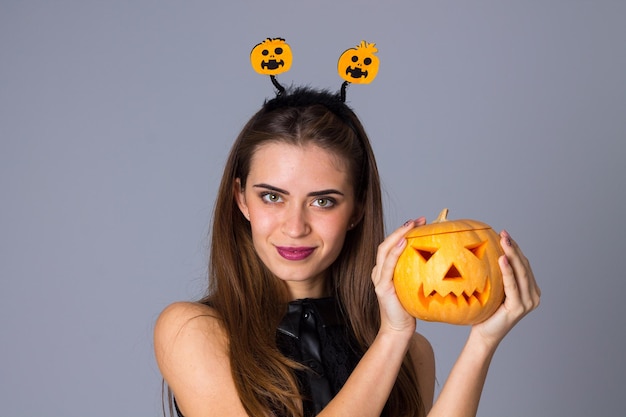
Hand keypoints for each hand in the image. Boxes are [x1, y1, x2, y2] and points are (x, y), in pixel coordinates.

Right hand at [371, 217, 426, 335]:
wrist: (399, 331)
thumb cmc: (410, 310)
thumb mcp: (417, 288)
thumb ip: (422, 274)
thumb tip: (445, 261)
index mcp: (387, 270)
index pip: (393, 245)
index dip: (404, 232)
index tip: (421, 222)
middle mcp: (380, 271)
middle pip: (387, 243)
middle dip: (402, 229)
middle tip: (419, 220)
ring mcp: (379, 279)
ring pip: (384, 250)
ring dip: (398, 235)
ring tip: (411, 226)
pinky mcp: (382, 287)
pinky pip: (387, 266)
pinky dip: (394, 253)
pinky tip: (403, 244)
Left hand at [471, 230, 540, 346]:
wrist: (484, 334)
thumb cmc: (486, 310)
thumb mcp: (493, 287)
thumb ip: (497, 273)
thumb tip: (486, 250)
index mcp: (529, 289)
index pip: (523, 264)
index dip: (514, 248)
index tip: (503, 233)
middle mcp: (533, 295)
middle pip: (524, 265)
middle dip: (514, 247)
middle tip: (503, 233)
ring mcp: (528, 302)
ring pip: (520, 272)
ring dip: (512, 254)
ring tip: (503, 240)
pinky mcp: (519, 307)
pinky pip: (512, 285)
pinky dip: (508, 271)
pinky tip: (502, 259)